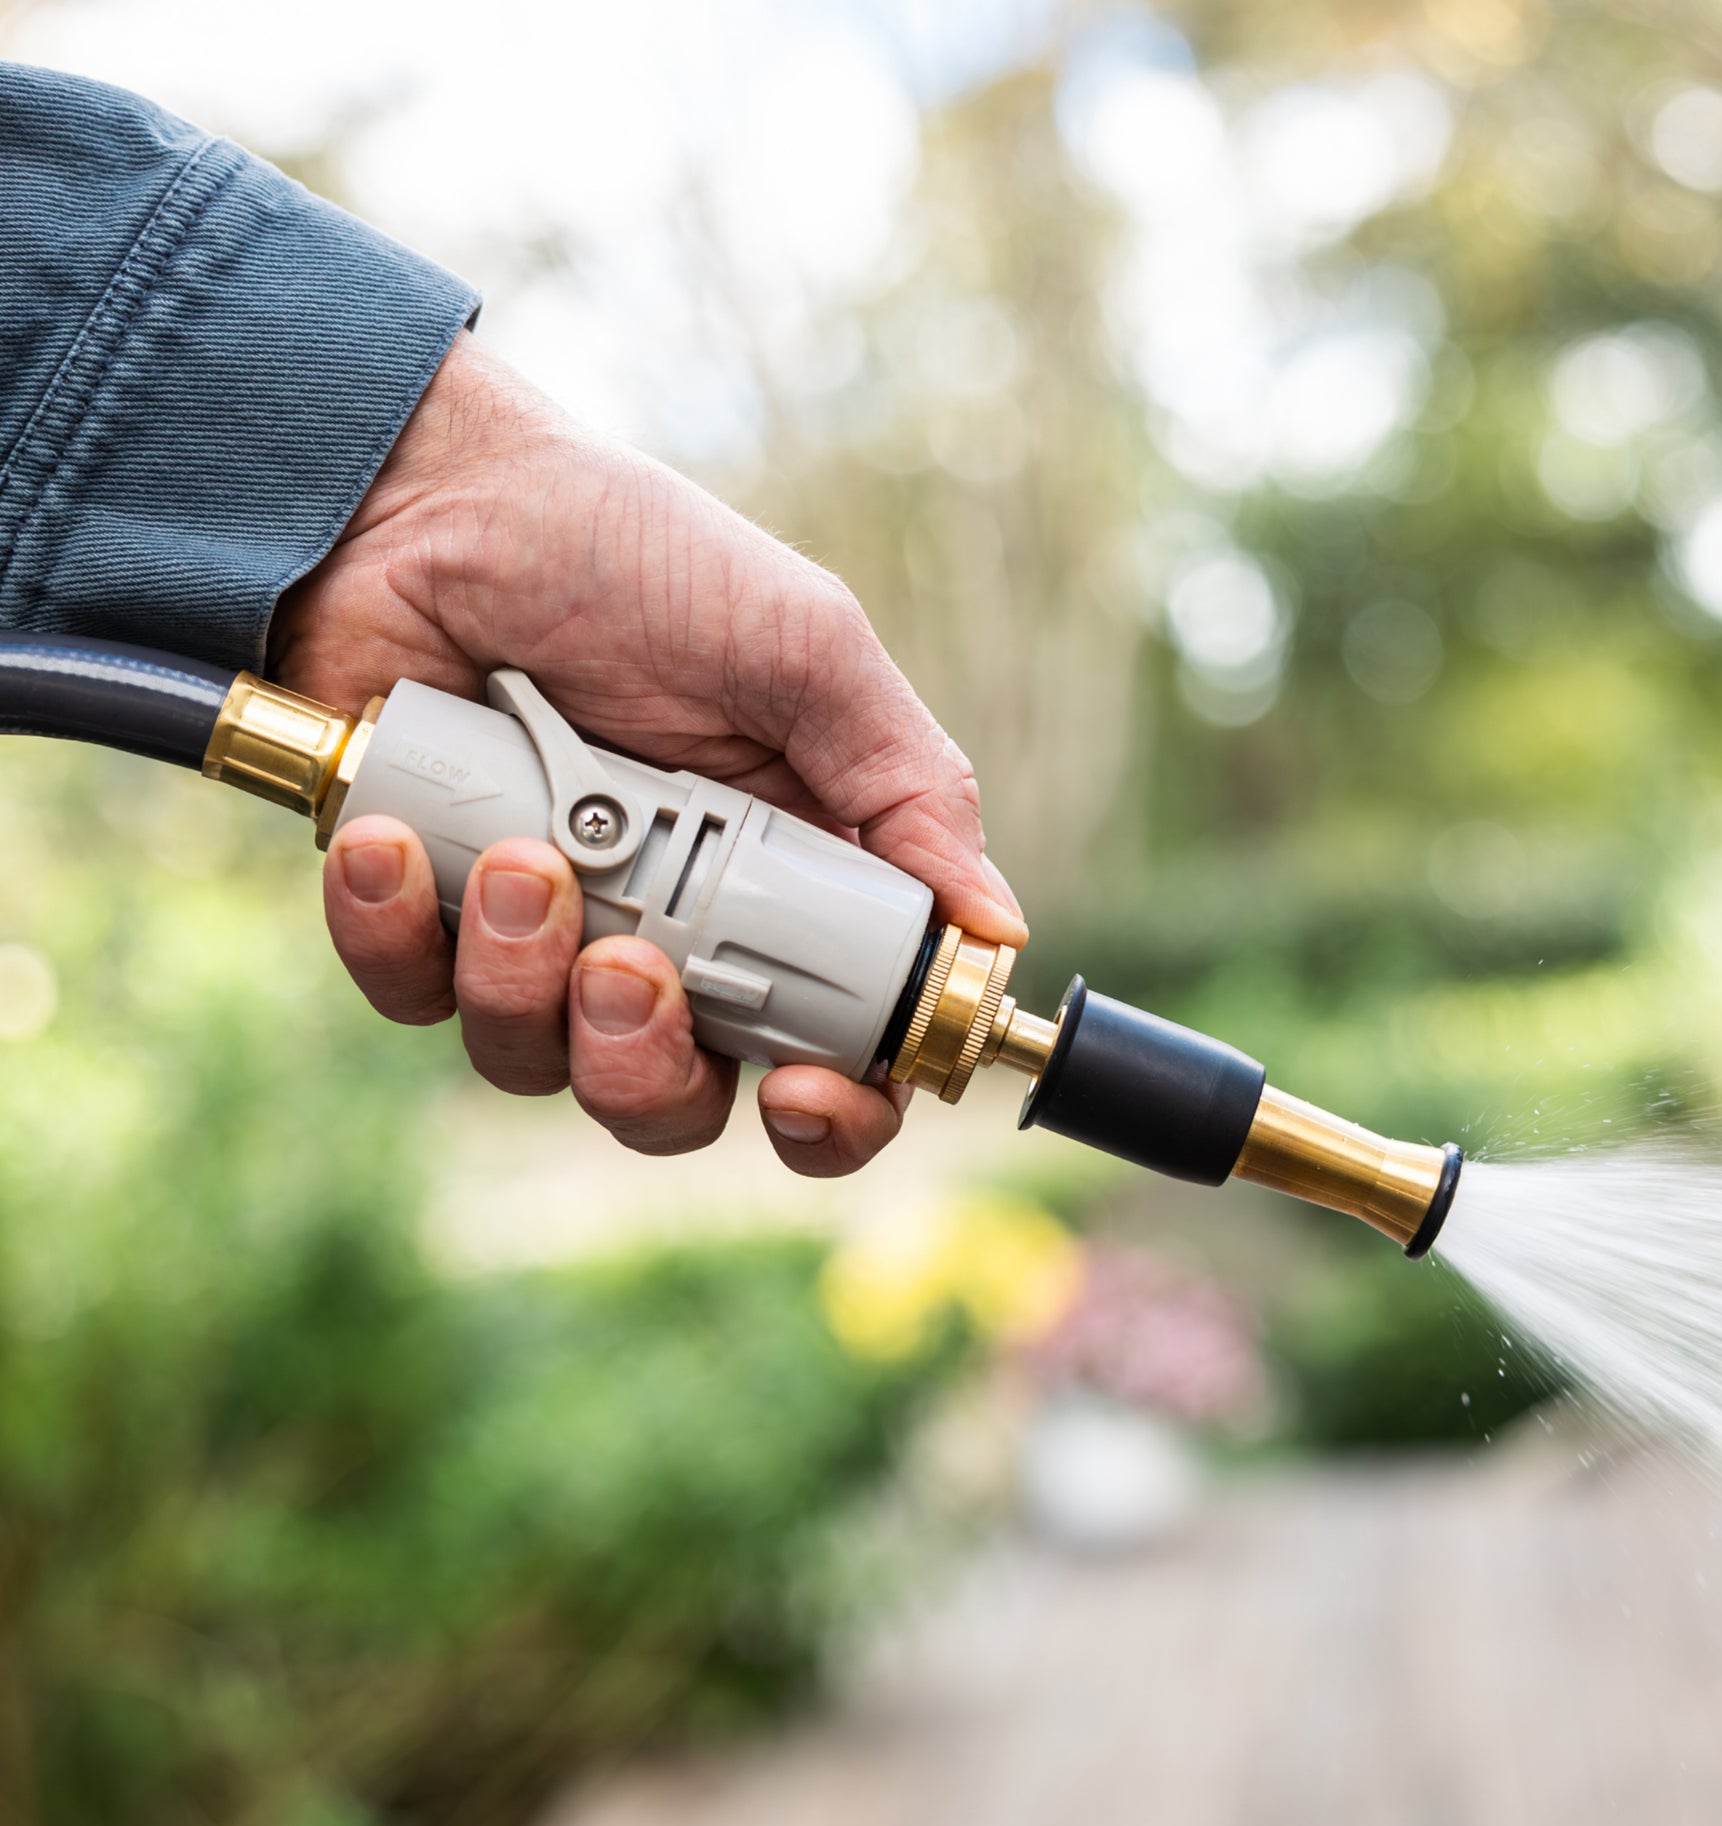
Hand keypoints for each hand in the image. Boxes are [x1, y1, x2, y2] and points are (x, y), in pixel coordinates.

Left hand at [273, 331, 1024, 1174]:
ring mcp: (541, 932)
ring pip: (537, 1065)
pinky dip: (397, 931)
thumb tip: (998, 928)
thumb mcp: (806, 650)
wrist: (431, 493)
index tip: (799, 1092)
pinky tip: (397, 840)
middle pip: (675, 1100)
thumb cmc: (634, 556)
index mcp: (784, 885)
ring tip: (513, 851)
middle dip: (645, 1062)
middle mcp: (669, 932)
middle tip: (628, 966)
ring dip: (521, 976)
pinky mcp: (422, 913)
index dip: (832, 1109)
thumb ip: (904, 790)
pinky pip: (410, 995)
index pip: (831, 1054)